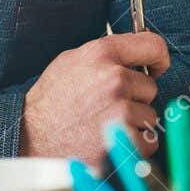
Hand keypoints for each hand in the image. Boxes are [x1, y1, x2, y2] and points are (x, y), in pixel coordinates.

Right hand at [21, 32, 169, 166]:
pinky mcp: (122, 140)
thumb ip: (105, 55)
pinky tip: (110, 141)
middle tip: (107, 106)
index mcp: (101, 54)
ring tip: (104, 125)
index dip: (158, 58)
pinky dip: (134, 145)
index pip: (153, 45)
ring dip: (134, 123)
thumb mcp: (70, 62)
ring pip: (149, 116)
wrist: (31, 139)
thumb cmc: (50, 102)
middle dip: (135, 98)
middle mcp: (114, 79)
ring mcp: (119, 111)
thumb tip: (136, 54)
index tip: (157, 68)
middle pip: (150, 87)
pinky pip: (148, 141)